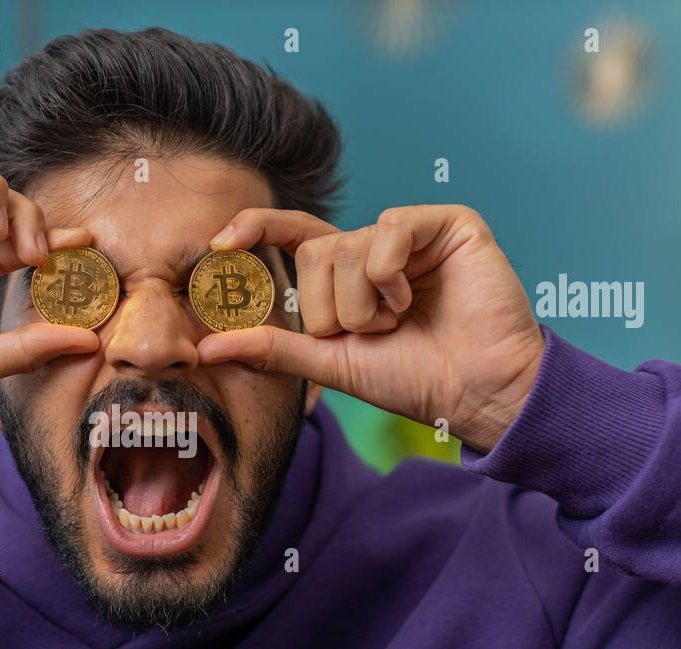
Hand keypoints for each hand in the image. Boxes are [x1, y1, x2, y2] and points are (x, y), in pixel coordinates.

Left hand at [197, 204, 543, 451]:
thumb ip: (272, 349)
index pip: (292, 236)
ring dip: (365, 303)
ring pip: (347, 247)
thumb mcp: (330, 363)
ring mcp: (412, 233)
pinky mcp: (448, 224)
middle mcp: (375, 247)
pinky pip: (390, 228)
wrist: (475, 392)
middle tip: (374, 331)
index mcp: (347, 275)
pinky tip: (414, 296)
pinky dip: (390, 271)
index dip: (255, 229)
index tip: (218, 244)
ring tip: (401, 320)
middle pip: (314, 252)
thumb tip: (206, 346)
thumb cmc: (412, 379)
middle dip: (333, 308)